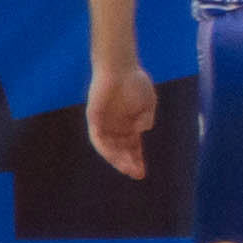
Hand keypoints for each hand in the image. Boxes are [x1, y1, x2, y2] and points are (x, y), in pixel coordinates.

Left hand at [86, 63, 155, 181]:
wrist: (119, 67)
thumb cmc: (135, 82)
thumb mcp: (148, 103)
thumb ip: (146, 118)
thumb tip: (142, 130)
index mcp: (130, 125)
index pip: (133, 148)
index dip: (137, 160)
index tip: (143, 173)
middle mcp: (116, 128)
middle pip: (122, 152)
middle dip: (130, 164)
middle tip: (138, 174)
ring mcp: (105, 125)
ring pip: (110, 149)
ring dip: (118, 160)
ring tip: (128, 169)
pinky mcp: (94, 119)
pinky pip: (97, 138)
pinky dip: (106, 148)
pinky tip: (115, 155)